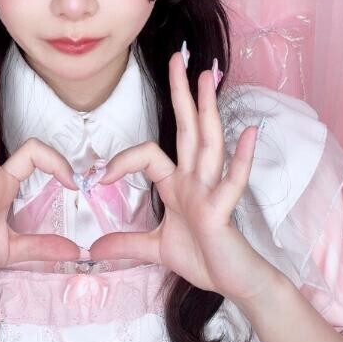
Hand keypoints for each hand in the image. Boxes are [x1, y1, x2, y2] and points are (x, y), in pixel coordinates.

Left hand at [89, 52, 278, 302]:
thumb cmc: (204, 259)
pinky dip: (241, 159)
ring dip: (208, 109)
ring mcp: (213, 191)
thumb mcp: (156, 250)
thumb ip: (127, 244)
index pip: (149, 156)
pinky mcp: (225, 211)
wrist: (236, 283)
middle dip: (181, 93)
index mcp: (180, 184)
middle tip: (176, 57)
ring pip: (208, 143)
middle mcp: (197, 180)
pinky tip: (248, 132)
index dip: (123, 161)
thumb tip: (93, 250)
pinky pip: (233, 182)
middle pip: (187, 128)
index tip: (99, 178)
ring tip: (208, 77)